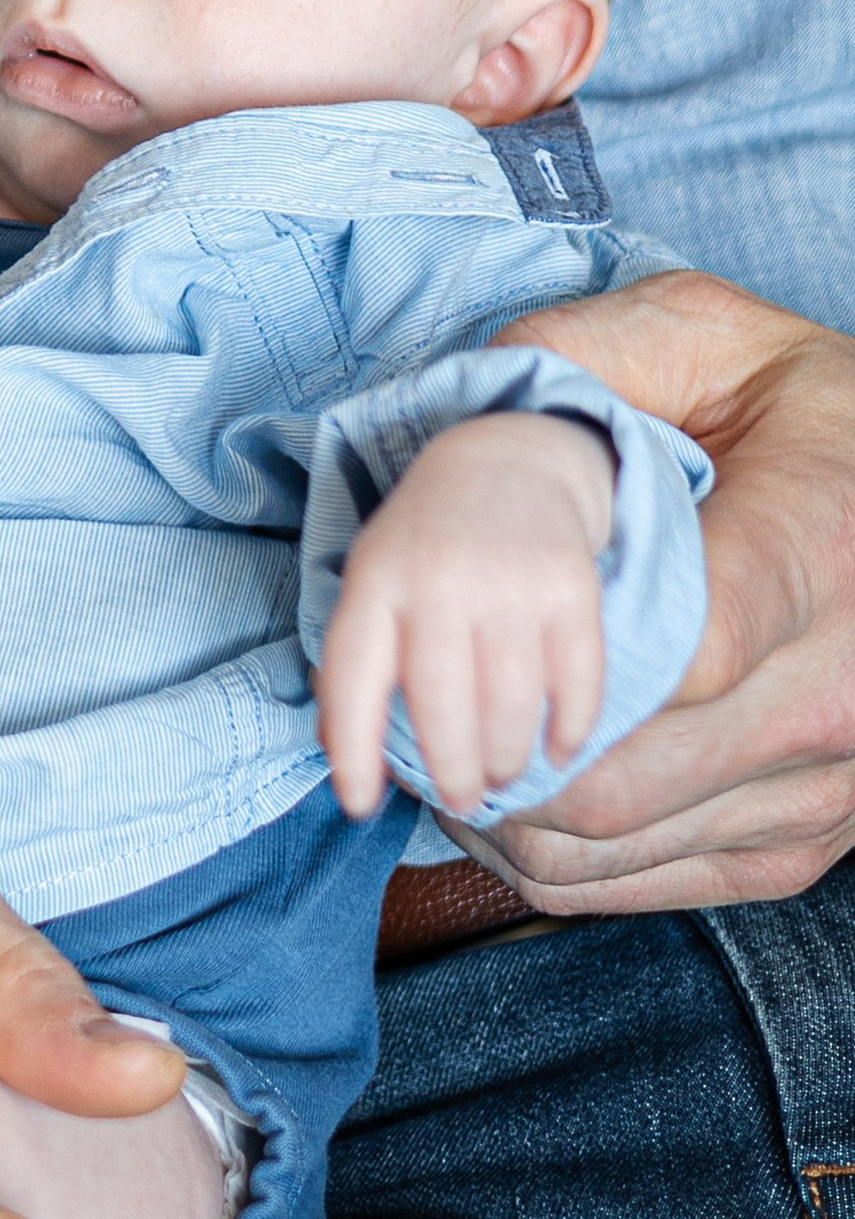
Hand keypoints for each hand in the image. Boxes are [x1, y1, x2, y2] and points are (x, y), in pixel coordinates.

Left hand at [317, 412, 613, 819]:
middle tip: (461, 798)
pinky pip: (577, 684)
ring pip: (511, 706)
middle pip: (444, 706)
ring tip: (502, 771)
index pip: (353, 676)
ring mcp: (509, 581)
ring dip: (508, 758)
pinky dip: (569, 731)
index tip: (358, 806)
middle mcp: (439, 579)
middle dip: (453, 772)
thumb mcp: (373, 578)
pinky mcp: (572, 587)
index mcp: (376, 579)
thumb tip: (349, 765)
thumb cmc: (426, 544)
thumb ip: (356, 661)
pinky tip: (557, 747)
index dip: (352, 750)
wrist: (508, 463)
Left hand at [489, 270, 854, 908]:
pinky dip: (552, 850)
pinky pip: (647, 884)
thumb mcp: (708, 333)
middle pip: (617, 772)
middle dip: (488, 735)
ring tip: (437, 732)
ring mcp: (825, 785)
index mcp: (814, 553)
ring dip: (500, 802)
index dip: (541, 650)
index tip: (465, 611)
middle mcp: (834, 691)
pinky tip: (504, 785)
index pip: (666, 650)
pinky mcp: (799, 846)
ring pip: (613, 841)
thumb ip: (587, 352)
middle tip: (405, 688)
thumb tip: (469, 398)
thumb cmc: (808, 413)